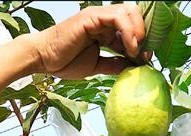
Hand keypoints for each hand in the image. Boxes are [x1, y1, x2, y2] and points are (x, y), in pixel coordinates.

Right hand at [30, 4, 147, 78]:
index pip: (132, 28)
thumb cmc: (64, 61)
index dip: (143, 42)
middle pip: (135, 16)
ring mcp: (98, 16)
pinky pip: (118, 17)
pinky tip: (130, 46)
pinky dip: (129, 31)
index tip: (145, 59)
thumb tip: (133, 67)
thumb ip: (114, 64)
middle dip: (144, 34)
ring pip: (129, 12)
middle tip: (144, 54)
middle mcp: (104, 20)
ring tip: (136, 51)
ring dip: (139, 32)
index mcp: (106, 31)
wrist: (44, 59)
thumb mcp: (96, 66)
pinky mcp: (92, 17)